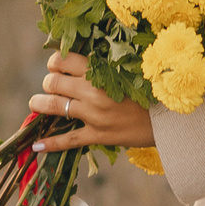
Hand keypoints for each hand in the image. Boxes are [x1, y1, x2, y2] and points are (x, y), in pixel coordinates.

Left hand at [30, 51, 154, 149]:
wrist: (169, 120)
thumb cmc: (152, 91)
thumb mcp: (129, 72)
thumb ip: (106, 66)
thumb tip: (85, 59)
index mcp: (102, 72)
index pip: (63, 60)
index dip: (55, 61)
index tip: (56, 65)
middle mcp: (93, 92)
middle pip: (54, 82)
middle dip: (48, 82)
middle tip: (51, 84)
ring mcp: (94, 115)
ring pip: (55, 107)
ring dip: (40, 104)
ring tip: (36, 103)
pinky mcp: (97, 136)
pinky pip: (68, 140)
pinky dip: (50, 143)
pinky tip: (36, 146)